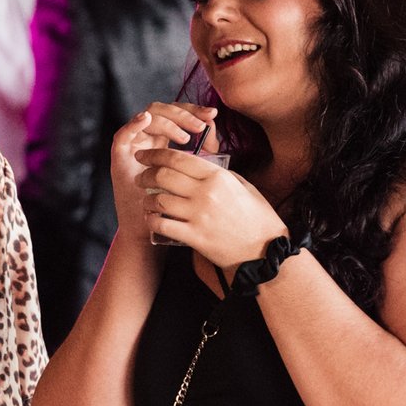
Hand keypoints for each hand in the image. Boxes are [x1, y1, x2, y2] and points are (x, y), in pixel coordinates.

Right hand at [110, 101, 216, 241]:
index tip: (213, 115)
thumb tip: (213, 128)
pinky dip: (132, 123)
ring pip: (147, 117)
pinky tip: (146, 120)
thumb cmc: (175, 205)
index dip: (194, 110)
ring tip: (185, 138)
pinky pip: (122, 134)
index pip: (178, 114)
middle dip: (183, 113)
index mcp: (164, 140)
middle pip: (163, 110)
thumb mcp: (195, 175)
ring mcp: (133, 147)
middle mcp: (147, 140)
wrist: (152, 231)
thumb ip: (204, 152)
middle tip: (201, 124)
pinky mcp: (119, 158)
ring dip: (167, 122)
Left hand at [134, 144, 284, 269]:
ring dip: (147, 199)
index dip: (155, 154)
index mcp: (217, 177)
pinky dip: (152, 220)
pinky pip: (163, 224)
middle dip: (146, 174)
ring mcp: (199, 216)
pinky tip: (151, 219)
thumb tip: (199, 165)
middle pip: (163, 176)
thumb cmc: (257, 218)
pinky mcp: (194, 237)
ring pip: (159, 200)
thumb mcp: (244, 186)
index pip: (178, 158)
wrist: (265, 252)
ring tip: (146, 200)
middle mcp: (206, 193)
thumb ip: (221, 174)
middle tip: (140, 177)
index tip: (144, 155)